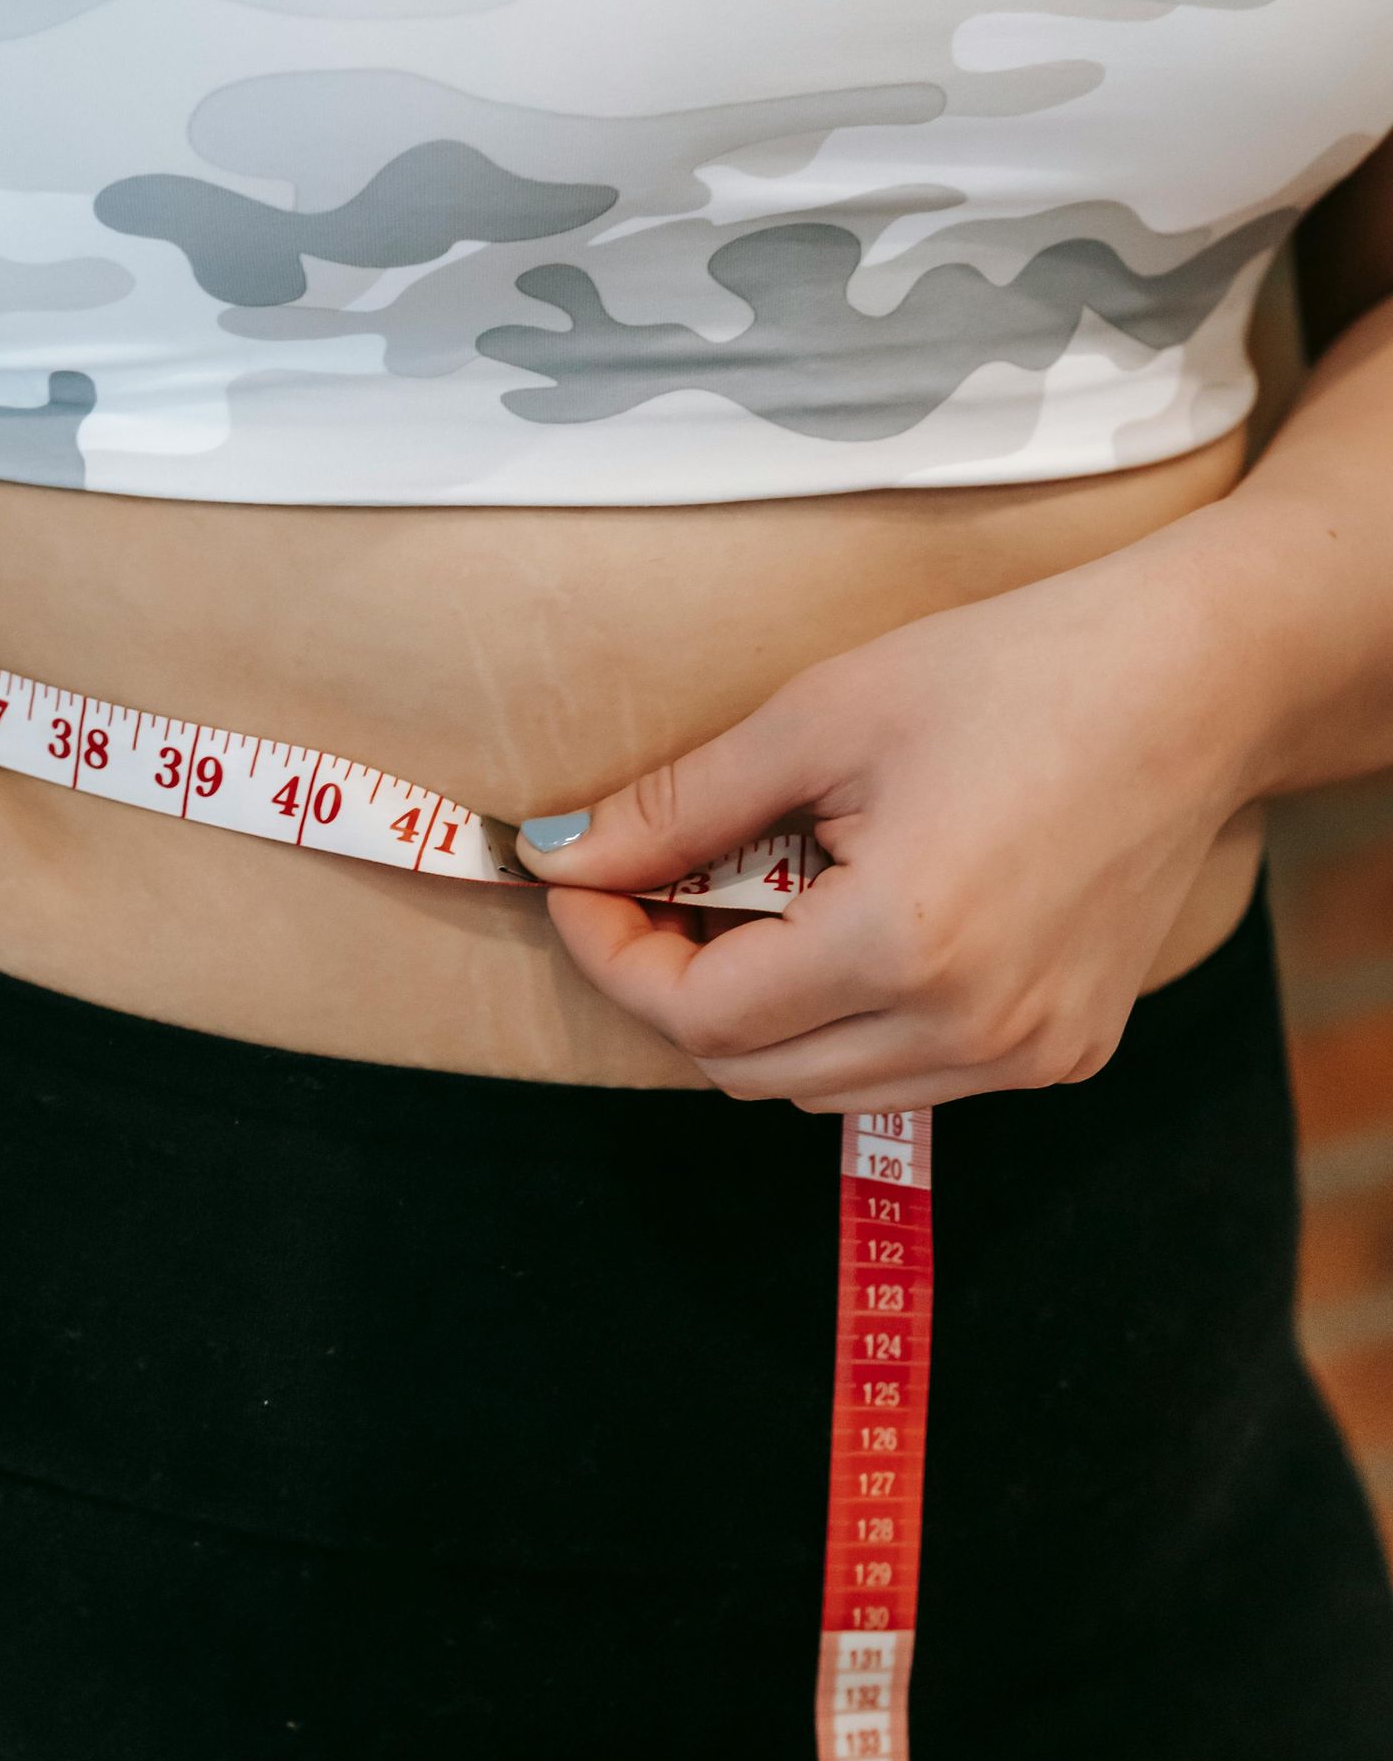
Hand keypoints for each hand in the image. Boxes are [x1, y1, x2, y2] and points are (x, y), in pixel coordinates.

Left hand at [516, 526, 1268, 1112]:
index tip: (580, 886)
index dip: (614, 955)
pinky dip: (850, 1024)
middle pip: (745, 1070)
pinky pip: (907, 1076)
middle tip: (655, 889)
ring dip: (761, 1014)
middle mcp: (969, 1028)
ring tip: (762, 900)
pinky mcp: (1063, 1053)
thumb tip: (560, 857)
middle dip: (675, 988)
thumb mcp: (823, 717)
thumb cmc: (1015, 672)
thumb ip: (678, 807)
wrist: (1200, 682)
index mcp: (903, 944)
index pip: (697, 1015)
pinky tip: (860, 927)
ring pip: (819, 1088)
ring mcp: (1025, 1055)